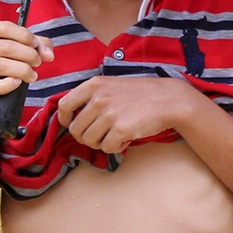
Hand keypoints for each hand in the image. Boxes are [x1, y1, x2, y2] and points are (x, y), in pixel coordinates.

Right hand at [0, 20, 53, 100]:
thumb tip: (49, 55)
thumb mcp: (18, 45)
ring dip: (23, 70)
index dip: (25, 36)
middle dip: (28, 54)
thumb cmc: (1, 59)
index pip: (5, 27)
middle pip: (7, 47)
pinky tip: (18, 82)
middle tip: (37, 61)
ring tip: (32, 74)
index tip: (35, 44)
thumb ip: (38, 44)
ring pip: (2, 65)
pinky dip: (11, 84)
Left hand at [56, 76, 197, 154]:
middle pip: (76, 129)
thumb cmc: (140, 94)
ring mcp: (109, 114)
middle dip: (86, 136)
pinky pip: (107, 148)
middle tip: (102, 134)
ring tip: (116, 134)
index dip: (64, 119)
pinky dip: (116, 147)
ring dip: (101, 142)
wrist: (168, 99)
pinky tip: (127, 137)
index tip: (70, 124)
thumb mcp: (111, 85)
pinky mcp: (121, 129)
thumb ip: (92, 97)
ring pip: (89, 141)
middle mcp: (99, 98)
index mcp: (94, 85)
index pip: (64, 105)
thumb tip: (71, 117)